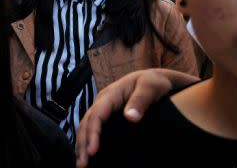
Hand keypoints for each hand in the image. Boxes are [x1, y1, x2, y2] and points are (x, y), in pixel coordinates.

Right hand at [75, 68, 197, 166]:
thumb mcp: (151, 87)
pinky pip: (93, 129)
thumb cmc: (154, 82)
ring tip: (81, 165)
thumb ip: (141, 100)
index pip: (97, 114)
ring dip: (81, 145)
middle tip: (82, 165)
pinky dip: (87, 142)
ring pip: (86, 127)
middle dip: (82, 143)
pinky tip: (89, 156)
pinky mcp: (107, 116)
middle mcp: (102, 101)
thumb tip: (130, 117)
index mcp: (111, 94)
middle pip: (86, 122)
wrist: (155, 79)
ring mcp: (103, 109)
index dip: (93, 133)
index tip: (93, 151)